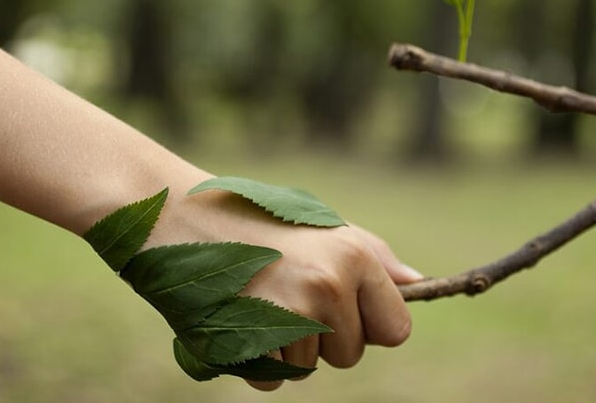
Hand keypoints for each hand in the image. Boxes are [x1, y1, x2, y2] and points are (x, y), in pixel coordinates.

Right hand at [148, 184, 422, 390]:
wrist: (177, 214)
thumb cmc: (254, 217)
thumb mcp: (320, 225)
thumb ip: (372, 258)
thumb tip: (419, 284)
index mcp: (353, 257)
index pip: (396, 329)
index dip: (370, 324)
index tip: (343, 307)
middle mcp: (327, 287)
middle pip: (351, 355)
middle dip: (324, 337)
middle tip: (287, 293)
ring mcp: (288, 317)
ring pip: (309, 368)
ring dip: (287, 346)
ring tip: (258, 298)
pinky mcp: (250, 342)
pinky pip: (272, 380)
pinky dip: (256, 360)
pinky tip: (238, 317)